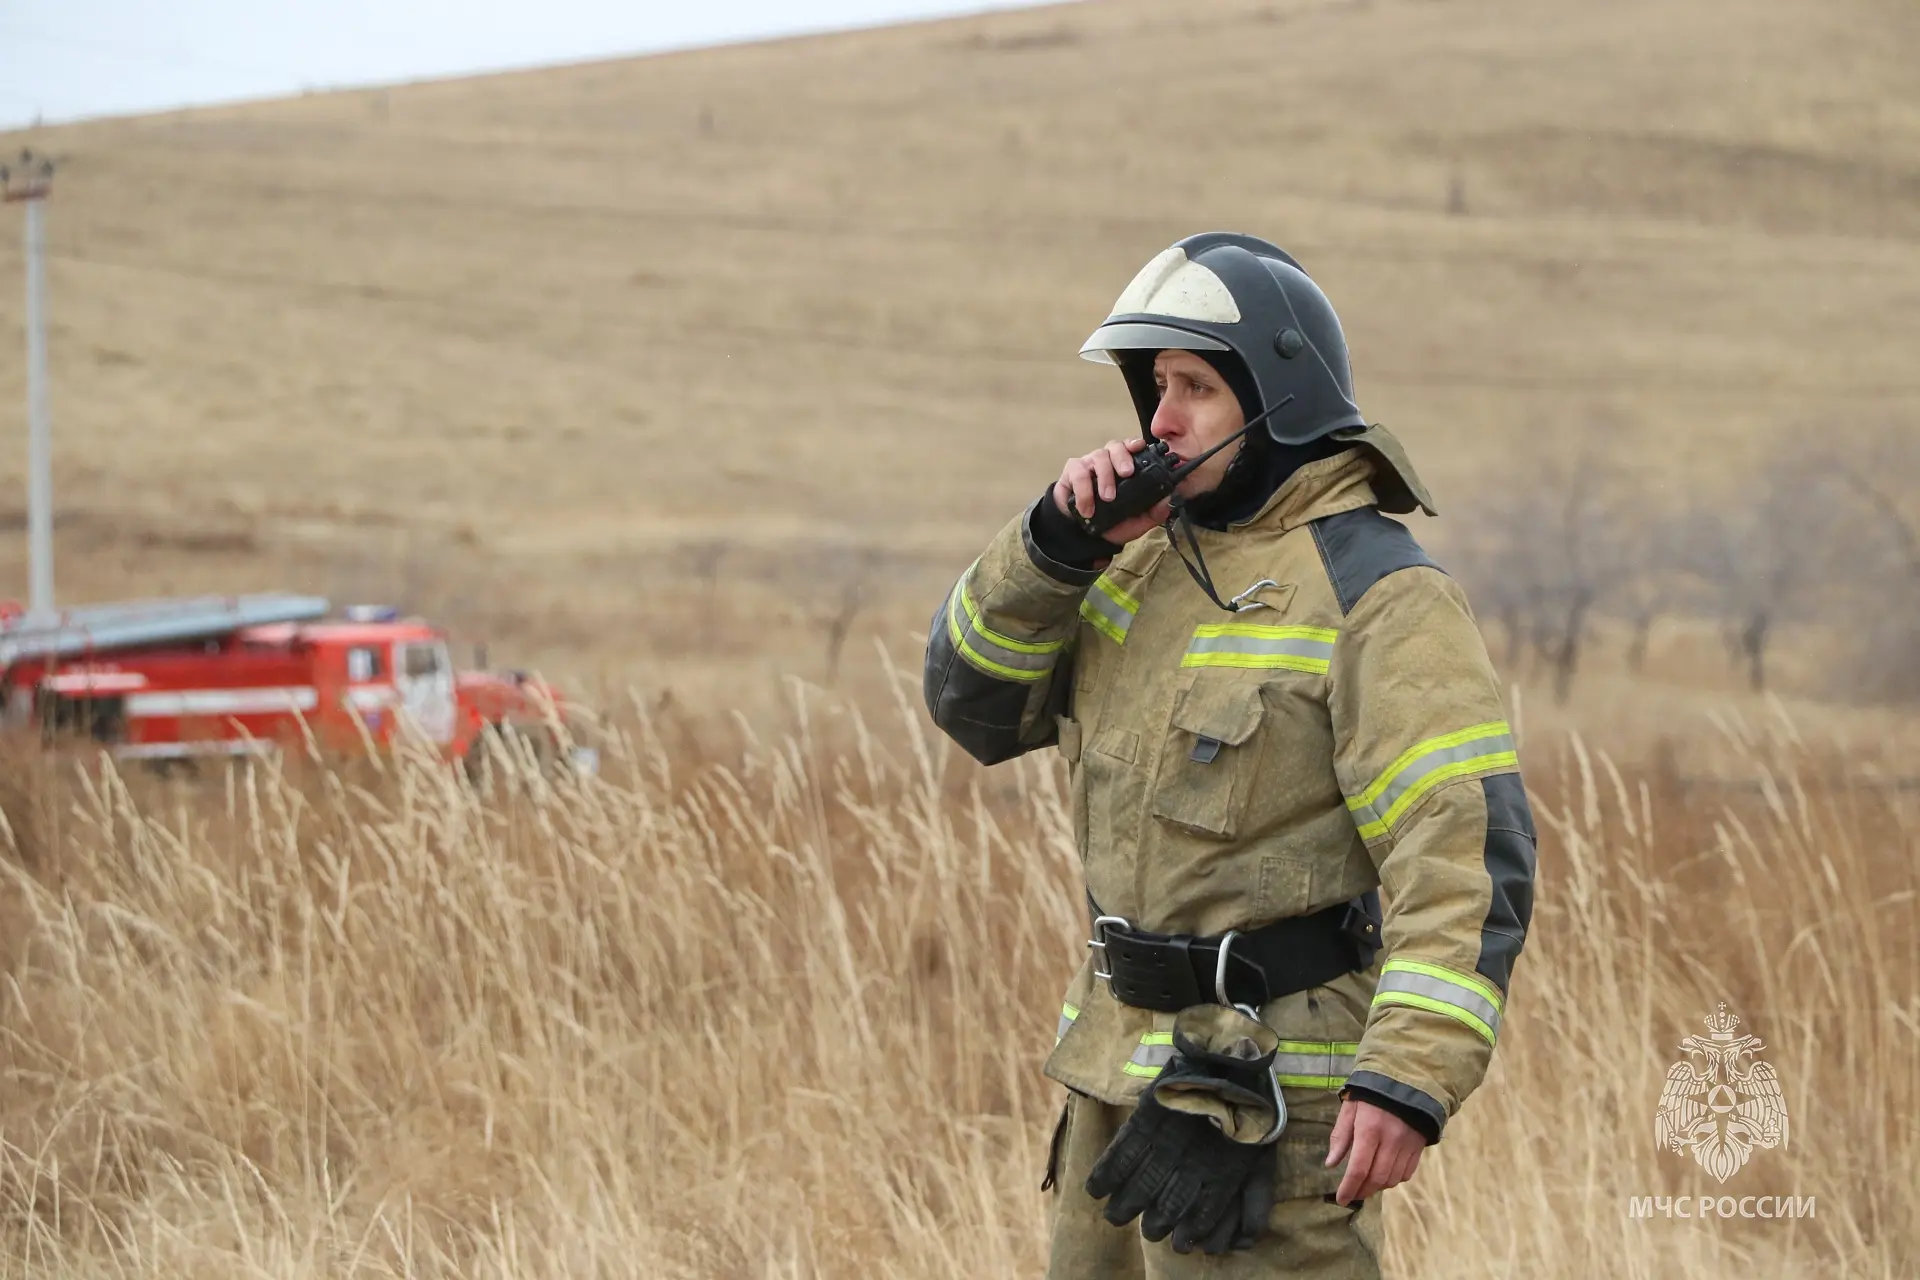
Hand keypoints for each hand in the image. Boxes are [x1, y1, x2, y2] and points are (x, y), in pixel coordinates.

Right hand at [1052, 437, 1172, 545]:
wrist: (1083, 535)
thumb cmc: (1111, 523)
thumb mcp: (1136, 522)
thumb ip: (1153, 513)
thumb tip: (1167, 501)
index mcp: (1124, 467)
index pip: (1130, 447)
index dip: (1135, 444)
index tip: (1140, 447)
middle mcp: (1107, 461)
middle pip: (1114, 446)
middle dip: (1122, 458)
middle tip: (1127, 473)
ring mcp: (1088, 465)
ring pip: (1098, 457)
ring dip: (1105, 476)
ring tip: (1108, 497)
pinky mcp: (1071, 473)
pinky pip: (1078, 473)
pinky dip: (1084, 490)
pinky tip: (1087, 508)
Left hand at [1326, 1097, 1424, 1205]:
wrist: (1407, 1079)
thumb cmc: (1371, 1093)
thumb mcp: (1350, 1108)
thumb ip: (1341, 1135)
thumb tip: (1331, 1164)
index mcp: (1369, 1129)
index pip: (1358, 1168)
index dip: (1349, 1188)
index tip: (1340, 1200)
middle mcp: (1390, 1140)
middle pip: (1377, 1178)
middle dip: (1362, 1191)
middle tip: (1352, 1194)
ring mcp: (1407, 1144)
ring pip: (1392, 1179)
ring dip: (1378, 1187)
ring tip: (1366, 1185)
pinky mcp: (1419, 1146)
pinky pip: (1407, 1173)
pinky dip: (1394, 1179)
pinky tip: (1384, 1175)